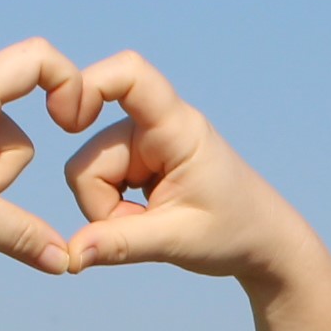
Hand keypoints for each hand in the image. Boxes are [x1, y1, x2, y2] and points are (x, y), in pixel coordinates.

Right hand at [52, 53, 330, 284]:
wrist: (262, 240)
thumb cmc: (233, 233)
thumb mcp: (177, 241)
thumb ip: (121, 244)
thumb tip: (69, 256)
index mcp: (178, 128)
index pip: (130, 75)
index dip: (88, 85)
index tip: (68, 122)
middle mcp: (157, 126)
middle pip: (90, 156)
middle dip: (102, 202)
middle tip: (144, 228)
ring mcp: (144, 144)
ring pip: (89, 173)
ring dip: (108, 209)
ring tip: (151, 224)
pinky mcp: (138, 161)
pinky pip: (99, 182)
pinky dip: (113, 208)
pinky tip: (146, 217)